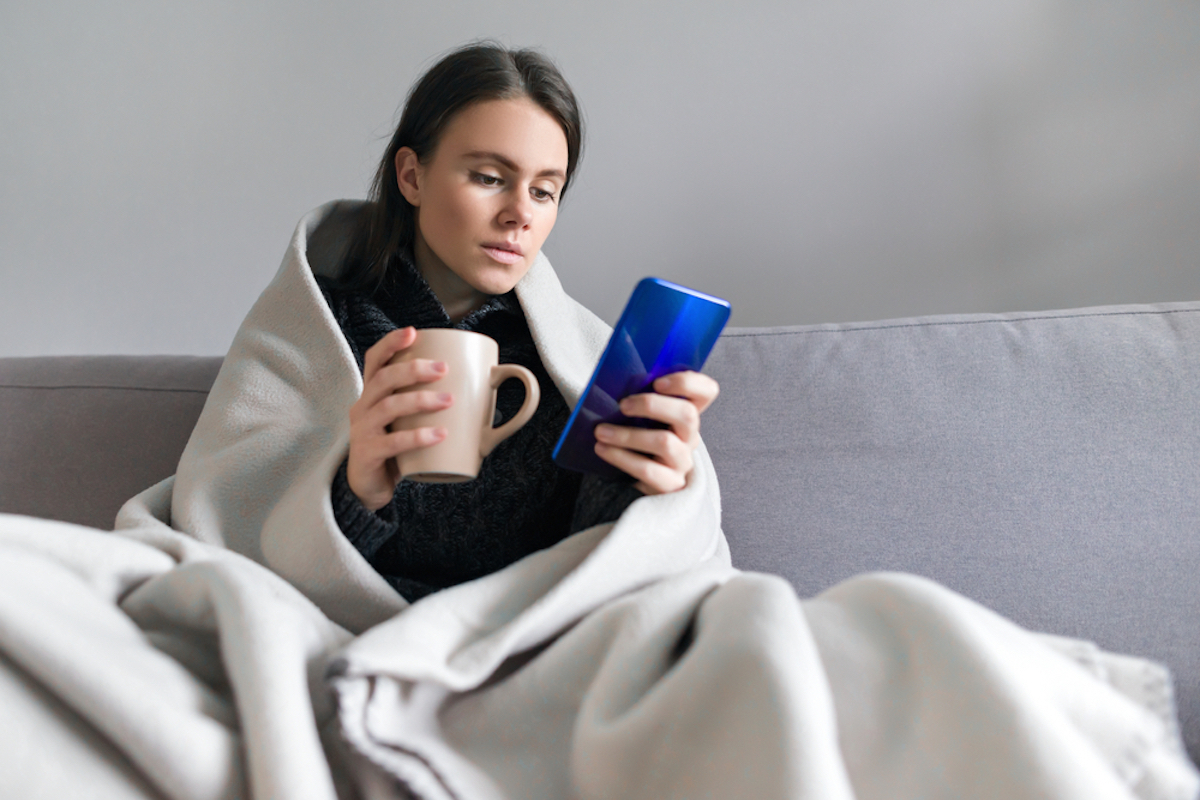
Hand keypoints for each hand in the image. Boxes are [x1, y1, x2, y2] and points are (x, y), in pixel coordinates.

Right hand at [346, 327, 452, 509]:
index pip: (374, 361)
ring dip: (420, 400)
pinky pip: (392, 442)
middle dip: (413, 370)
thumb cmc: (394, 447)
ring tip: (448, 400)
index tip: (413, 332)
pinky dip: (417, 436)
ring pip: (388, 407)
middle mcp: (362, 408)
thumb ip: (429, 402)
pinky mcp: (368, 455)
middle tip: (443, 368)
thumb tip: (480, 389)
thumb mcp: (406, 420)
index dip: (390, 344)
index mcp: (371, 394)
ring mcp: (362, 431)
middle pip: (383, 379)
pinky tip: (439, 434)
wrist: (369, 487)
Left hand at [592, 371, 719, 494]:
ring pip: (665, 442)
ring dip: (628, 435)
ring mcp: (682, 462)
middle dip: (652, 405)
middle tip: (623, 405)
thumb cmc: (636, 443)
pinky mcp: (670, 484)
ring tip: (601, 432)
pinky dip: (621, 457)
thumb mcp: (643, 420)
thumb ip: (640, 403)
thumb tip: (614, 384)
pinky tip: (602, 449)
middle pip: (688, 414)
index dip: (688, 382)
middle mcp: (690, 437)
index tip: (658, 382)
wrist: (632, 483)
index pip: (707, 391)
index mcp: (686, 414)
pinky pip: (648, 470)